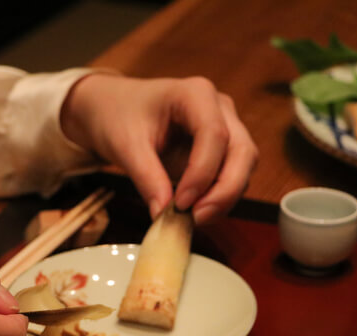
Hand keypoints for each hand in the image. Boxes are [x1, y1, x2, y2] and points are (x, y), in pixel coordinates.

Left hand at [61, 74, 257, 223]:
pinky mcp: (222, 150)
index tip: (181, 203)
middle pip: (242, 151)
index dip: (203, 173)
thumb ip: (146, 178)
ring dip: (224, 198)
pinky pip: (231, 177)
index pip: (215, 134)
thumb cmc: (119, 117)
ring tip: (192, 219)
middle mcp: (219, 108)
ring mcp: (225, 127)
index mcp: (196, 94)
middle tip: (197, 218)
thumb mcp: (125, 146)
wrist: (112, 109)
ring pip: (243, 167)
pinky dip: (218, 198)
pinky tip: (194, 213)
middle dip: (225, 190)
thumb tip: (163, 214)